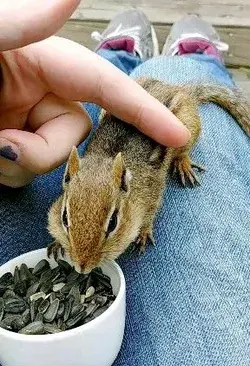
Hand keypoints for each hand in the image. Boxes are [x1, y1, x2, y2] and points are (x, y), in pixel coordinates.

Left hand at [0, 4, 189, 187]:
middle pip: (76, 134)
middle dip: (43, 151)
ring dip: (17, 164)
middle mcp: (37, 92)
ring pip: (51, 160)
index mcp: (40, 60)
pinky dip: (6, 173)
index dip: (143, 110)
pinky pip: (26, 172)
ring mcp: (24, 121)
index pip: (104, 86)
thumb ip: (24, 20)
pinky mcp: (8, 146)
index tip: (177, 135)